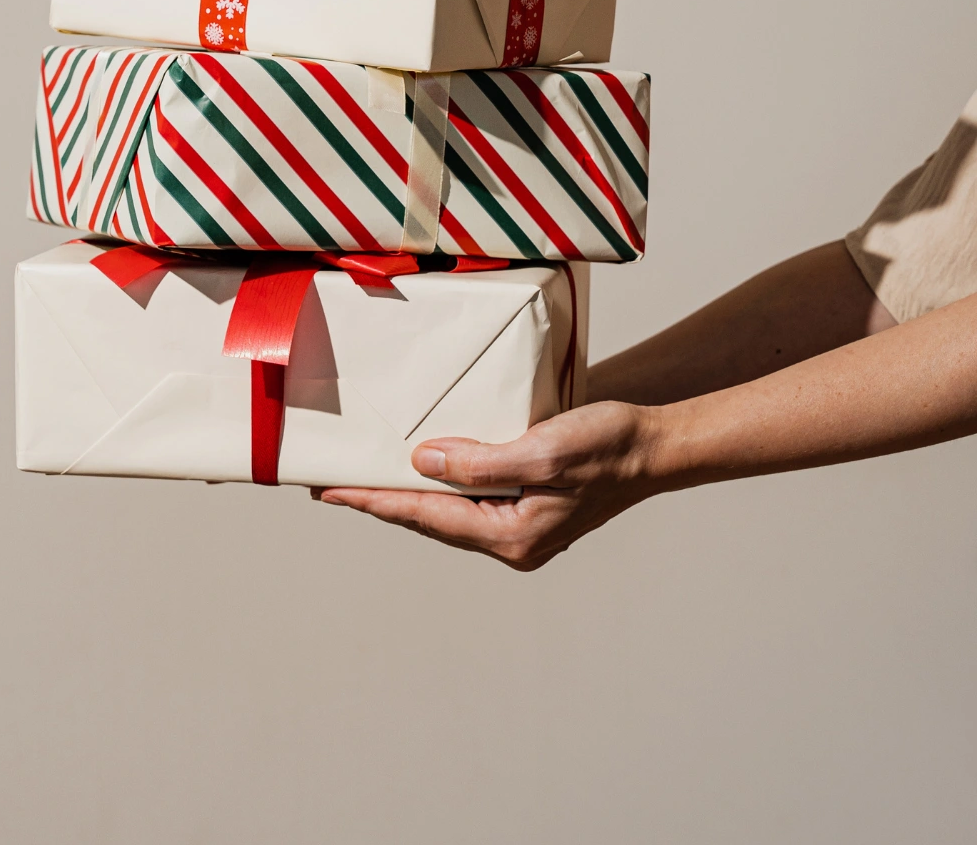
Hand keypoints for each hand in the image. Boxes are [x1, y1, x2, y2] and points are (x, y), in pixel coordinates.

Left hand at [314, 401, 659, 570]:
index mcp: (511, 536)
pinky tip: (425, 467)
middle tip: (333, 486)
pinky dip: (441, 482)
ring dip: (409, 493)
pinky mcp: (528, 505)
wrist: (655, 447)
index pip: (425, 516)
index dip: (374, 500)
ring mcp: (521, 525)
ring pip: (448, 510)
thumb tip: (423, 460)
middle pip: (430, 519)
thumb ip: (480, 461)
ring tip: (366, 478)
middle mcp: (511, 539)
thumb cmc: (608, 448)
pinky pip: (471, 496)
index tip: (330, 491)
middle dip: (382, 500)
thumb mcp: (543, 451)